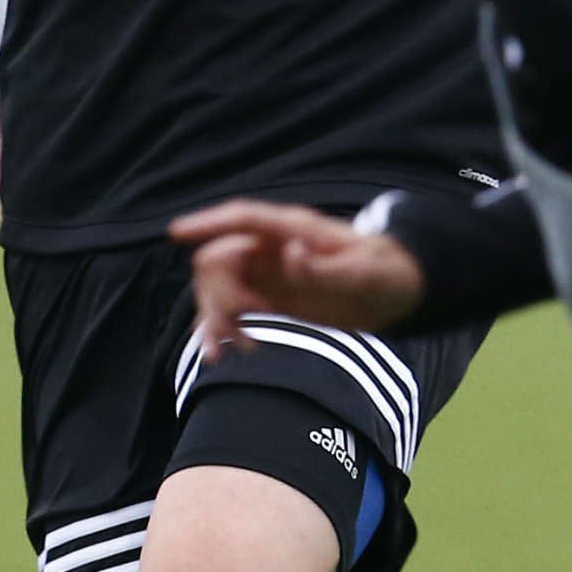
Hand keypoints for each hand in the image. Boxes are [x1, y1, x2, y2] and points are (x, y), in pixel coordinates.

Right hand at [165, 197, 423, 359]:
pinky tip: (227, 353)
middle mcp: (272, 248)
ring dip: (214, 317)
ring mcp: (267, 272)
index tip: (176, 232)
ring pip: (217, 287)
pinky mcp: (267, 296)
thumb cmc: (383, 274)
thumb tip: (289, 252)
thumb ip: (323, 267)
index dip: (207, 222)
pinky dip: (221, 328)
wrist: (394, 292)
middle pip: (219, 259)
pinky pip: (230, 308)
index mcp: (293, 230)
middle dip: (219, 294)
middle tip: (245, 327)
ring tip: (228, 353)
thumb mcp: (362, 274)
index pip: (242, 218)